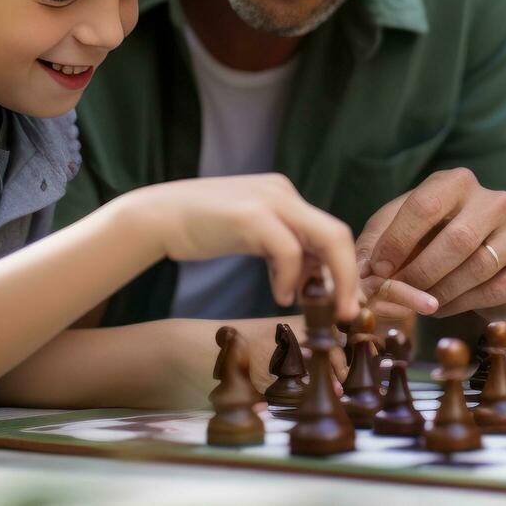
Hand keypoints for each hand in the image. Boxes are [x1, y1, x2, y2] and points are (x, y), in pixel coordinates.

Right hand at [118, 174, 359, 321]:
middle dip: (349, 277)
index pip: (330, 231)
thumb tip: (313, 278)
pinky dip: (290, 277)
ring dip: (332, 280)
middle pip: (338, 233)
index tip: (342, 301)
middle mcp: (282, 192)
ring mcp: (269, 201)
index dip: (343, 268)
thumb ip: (281, 247)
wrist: (157, 216)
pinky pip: (289, 250)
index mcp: (284, 195)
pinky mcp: (251, 216)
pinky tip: (279, 295)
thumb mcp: (251, 234)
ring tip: (321, 308)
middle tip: (348, 313)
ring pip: (326, 238)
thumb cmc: (201, 229)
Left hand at [355, 168, 505, 318]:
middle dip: (421, 272)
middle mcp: (493, 199)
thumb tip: (358, 270)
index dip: (398, 241)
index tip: (378, 270)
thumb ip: (377, 246)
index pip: (426, 205)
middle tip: (399, 293)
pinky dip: (462, 303)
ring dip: (441, 292)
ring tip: (420, 303)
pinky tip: (444, 307)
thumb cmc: (437, 242)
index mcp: (455, 182)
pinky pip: (496, 288)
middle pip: (457, 238)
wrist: (496, 263)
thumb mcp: (403, 235)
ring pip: (478, 266)